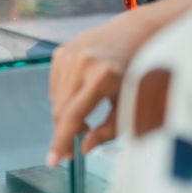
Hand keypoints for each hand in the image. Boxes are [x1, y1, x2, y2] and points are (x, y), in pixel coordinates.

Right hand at [47, 19, 138, 164]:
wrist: (135, 32)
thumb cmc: (138, 70)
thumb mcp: (130, 103)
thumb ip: (108, 130)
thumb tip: (83, 148)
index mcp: (103, 75)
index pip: (73, 114)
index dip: (61, 140)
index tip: (52, 160)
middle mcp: (82, 62)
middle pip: (60, 109)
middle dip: (63, 132)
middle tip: (72, 149)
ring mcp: (68, 54)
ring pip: (56, 99)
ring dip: (66, 115)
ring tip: (86, 118)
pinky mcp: (61, 51)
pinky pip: (56, 86)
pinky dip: (65, 97)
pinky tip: (82, 95)